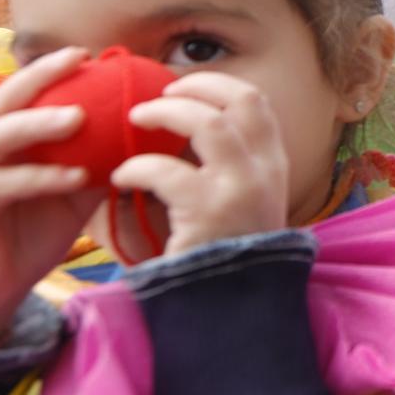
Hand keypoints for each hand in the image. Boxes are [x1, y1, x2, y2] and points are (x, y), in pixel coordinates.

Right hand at [0, 47, 98, 347]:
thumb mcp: (65, 203)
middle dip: (39, 78)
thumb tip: (140, 141)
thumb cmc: (19, 246)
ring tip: (79, 117)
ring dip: (36, 124)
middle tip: (79, 60)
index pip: (21, 98)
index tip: (90, 54)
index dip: (50, 74)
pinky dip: (36, 178)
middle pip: (1, 103)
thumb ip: (91, 168)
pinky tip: (73, 178)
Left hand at [116, 73, 292, 256]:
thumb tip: (173, 123)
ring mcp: (241, 189)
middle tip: (157, 95)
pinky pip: (166, 171)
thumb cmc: (220, 253)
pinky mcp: (210, 213)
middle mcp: (265, 170)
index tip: (184, 88)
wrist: (229, 310)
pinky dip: (136, 166)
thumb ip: (221, 166)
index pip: (256, 101)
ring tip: (135, 120)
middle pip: (240, 99)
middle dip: (195, 86)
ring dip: (165, 113)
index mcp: (273, 164)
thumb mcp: (239, 203)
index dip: (217, 84)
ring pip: (208, 123)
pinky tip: (121, 177)